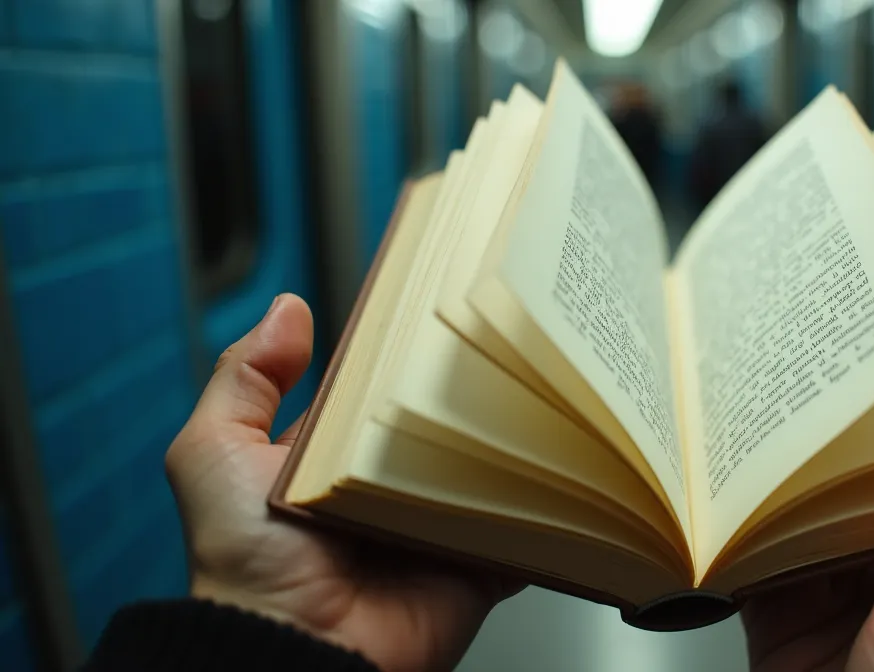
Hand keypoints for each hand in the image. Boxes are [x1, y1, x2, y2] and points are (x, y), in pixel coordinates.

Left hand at [165, 294, 517, 671]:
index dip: (407, 353)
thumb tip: (287, 310)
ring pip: (491, 470)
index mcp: (335, 457)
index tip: (442, 305)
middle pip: (444, 425)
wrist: (293, 650)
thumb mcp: (214, 452)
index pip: (382, 390)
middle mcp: (390, 487)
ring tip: (545, 391)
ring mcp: (438, 525)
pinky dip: (547, 508)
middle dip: (472, 390)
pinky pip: (525, 530)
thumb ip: (243, 379)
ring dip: (515, 442)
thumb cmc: (244, 561)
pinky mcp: (480, 563)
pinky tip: (564, 468)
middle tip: (506, 342)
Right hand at [741, 383, 873, 670]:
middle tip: (818, 354)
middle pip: (871, 478)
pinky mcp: (779, 613)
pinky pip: (754, 552)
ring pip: (809, 510)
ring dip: (786, 470)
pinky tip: (724, 480)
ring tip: (764, 397)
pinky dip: (736, 521)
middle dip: (847, 428)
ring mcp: (836, 590)